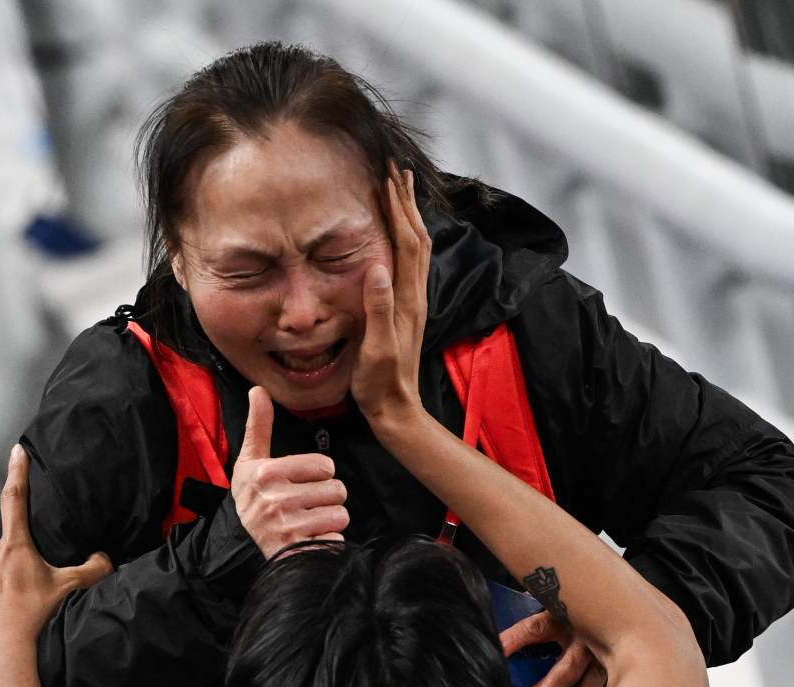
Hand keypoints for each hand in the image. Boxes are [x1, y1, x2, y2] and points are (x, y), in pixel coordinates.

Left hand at [0, 446, 112, 656]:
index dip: (17, 471)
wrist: (3, 656)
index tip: (17, 450)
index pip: (15, 498)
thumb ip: (94, 570)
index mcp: (14, 548)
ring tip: (1, 605)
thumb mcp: (72, 591)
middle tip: (10, 568)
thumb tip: (106, 559)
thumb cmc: (38, 619)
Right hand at [230, 387, 348, 557]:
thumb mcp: (250, 461)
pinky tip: (309, 539)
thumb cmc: (252, 497)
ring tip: (309, 522)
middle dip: (327, 498)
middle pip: (337, 490)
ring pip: (340, 514)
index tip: (301, 483)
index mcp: (267, 473)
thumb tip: (258, 389)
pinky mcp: (298, 550)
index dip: (320, 475)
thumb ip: (259, 426)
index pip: (325, 466)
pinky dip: (328, 541)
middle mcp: (275, 500)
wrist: (239, 545)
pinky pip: (336, 539)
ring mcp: (287, 527)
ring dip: (330, 520)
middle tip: (306, 505)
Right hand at [350, 166, 430, 428]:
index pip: (406, 242)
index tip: (389, 177)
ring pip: (417, 248)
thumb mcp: (376, 348)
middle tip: (396, 169)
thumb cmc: (380, 383)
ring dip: (409, 216)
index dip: (399, 208)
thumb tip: (377, 267)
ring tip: (401, 191)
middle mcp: (414, 296)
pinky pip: (410, 263)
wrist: (395, 409)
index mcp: (405, 299)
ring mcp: (412, 302)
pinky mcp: (406, 310)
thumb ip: (378, 308)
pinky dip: (406, 238)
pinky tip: (399, 234)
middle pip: (417, 237)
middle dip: (406, 201)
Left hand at [499, 611, 605, 686]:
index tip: (497, 652)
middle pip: (563, 675)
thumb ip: (531, 621)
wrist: (615, 610)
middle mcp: (589, 639)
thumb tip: (499, 640)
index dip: (513, 640)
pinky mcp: (617, 679)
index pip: (535, 629)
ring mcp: (606, 661)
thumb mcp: (552, 608)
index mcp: (567, 618)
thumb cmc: (574, 616)